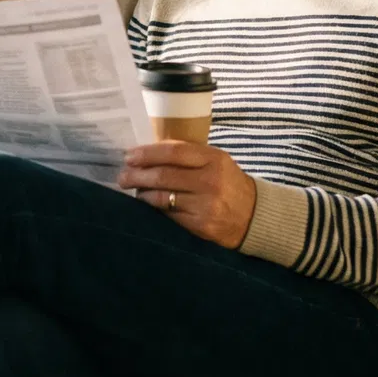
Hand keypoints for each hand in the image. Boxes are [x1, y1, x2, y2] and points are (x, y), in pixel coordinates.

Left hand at [117, 140, 256, 248]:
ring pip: (162, 197)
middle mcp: (210, 181)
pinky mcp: (201, 226)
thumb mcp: (216, 161)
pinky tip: (147, 203)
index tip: (130, 156)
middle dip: (137, 175)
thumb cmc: (228, 183)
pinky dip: (154, 208)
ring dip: (142, 192)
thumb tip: (149, 151)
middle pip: (163, 175)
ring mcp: (205, 205)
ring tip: (132, 188)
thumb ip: (188, 154)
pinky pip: (168, 215)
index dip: (147, 153)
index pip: (173, 152)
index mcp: (214, 159)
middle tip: (123, 175)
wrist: (254, 215)